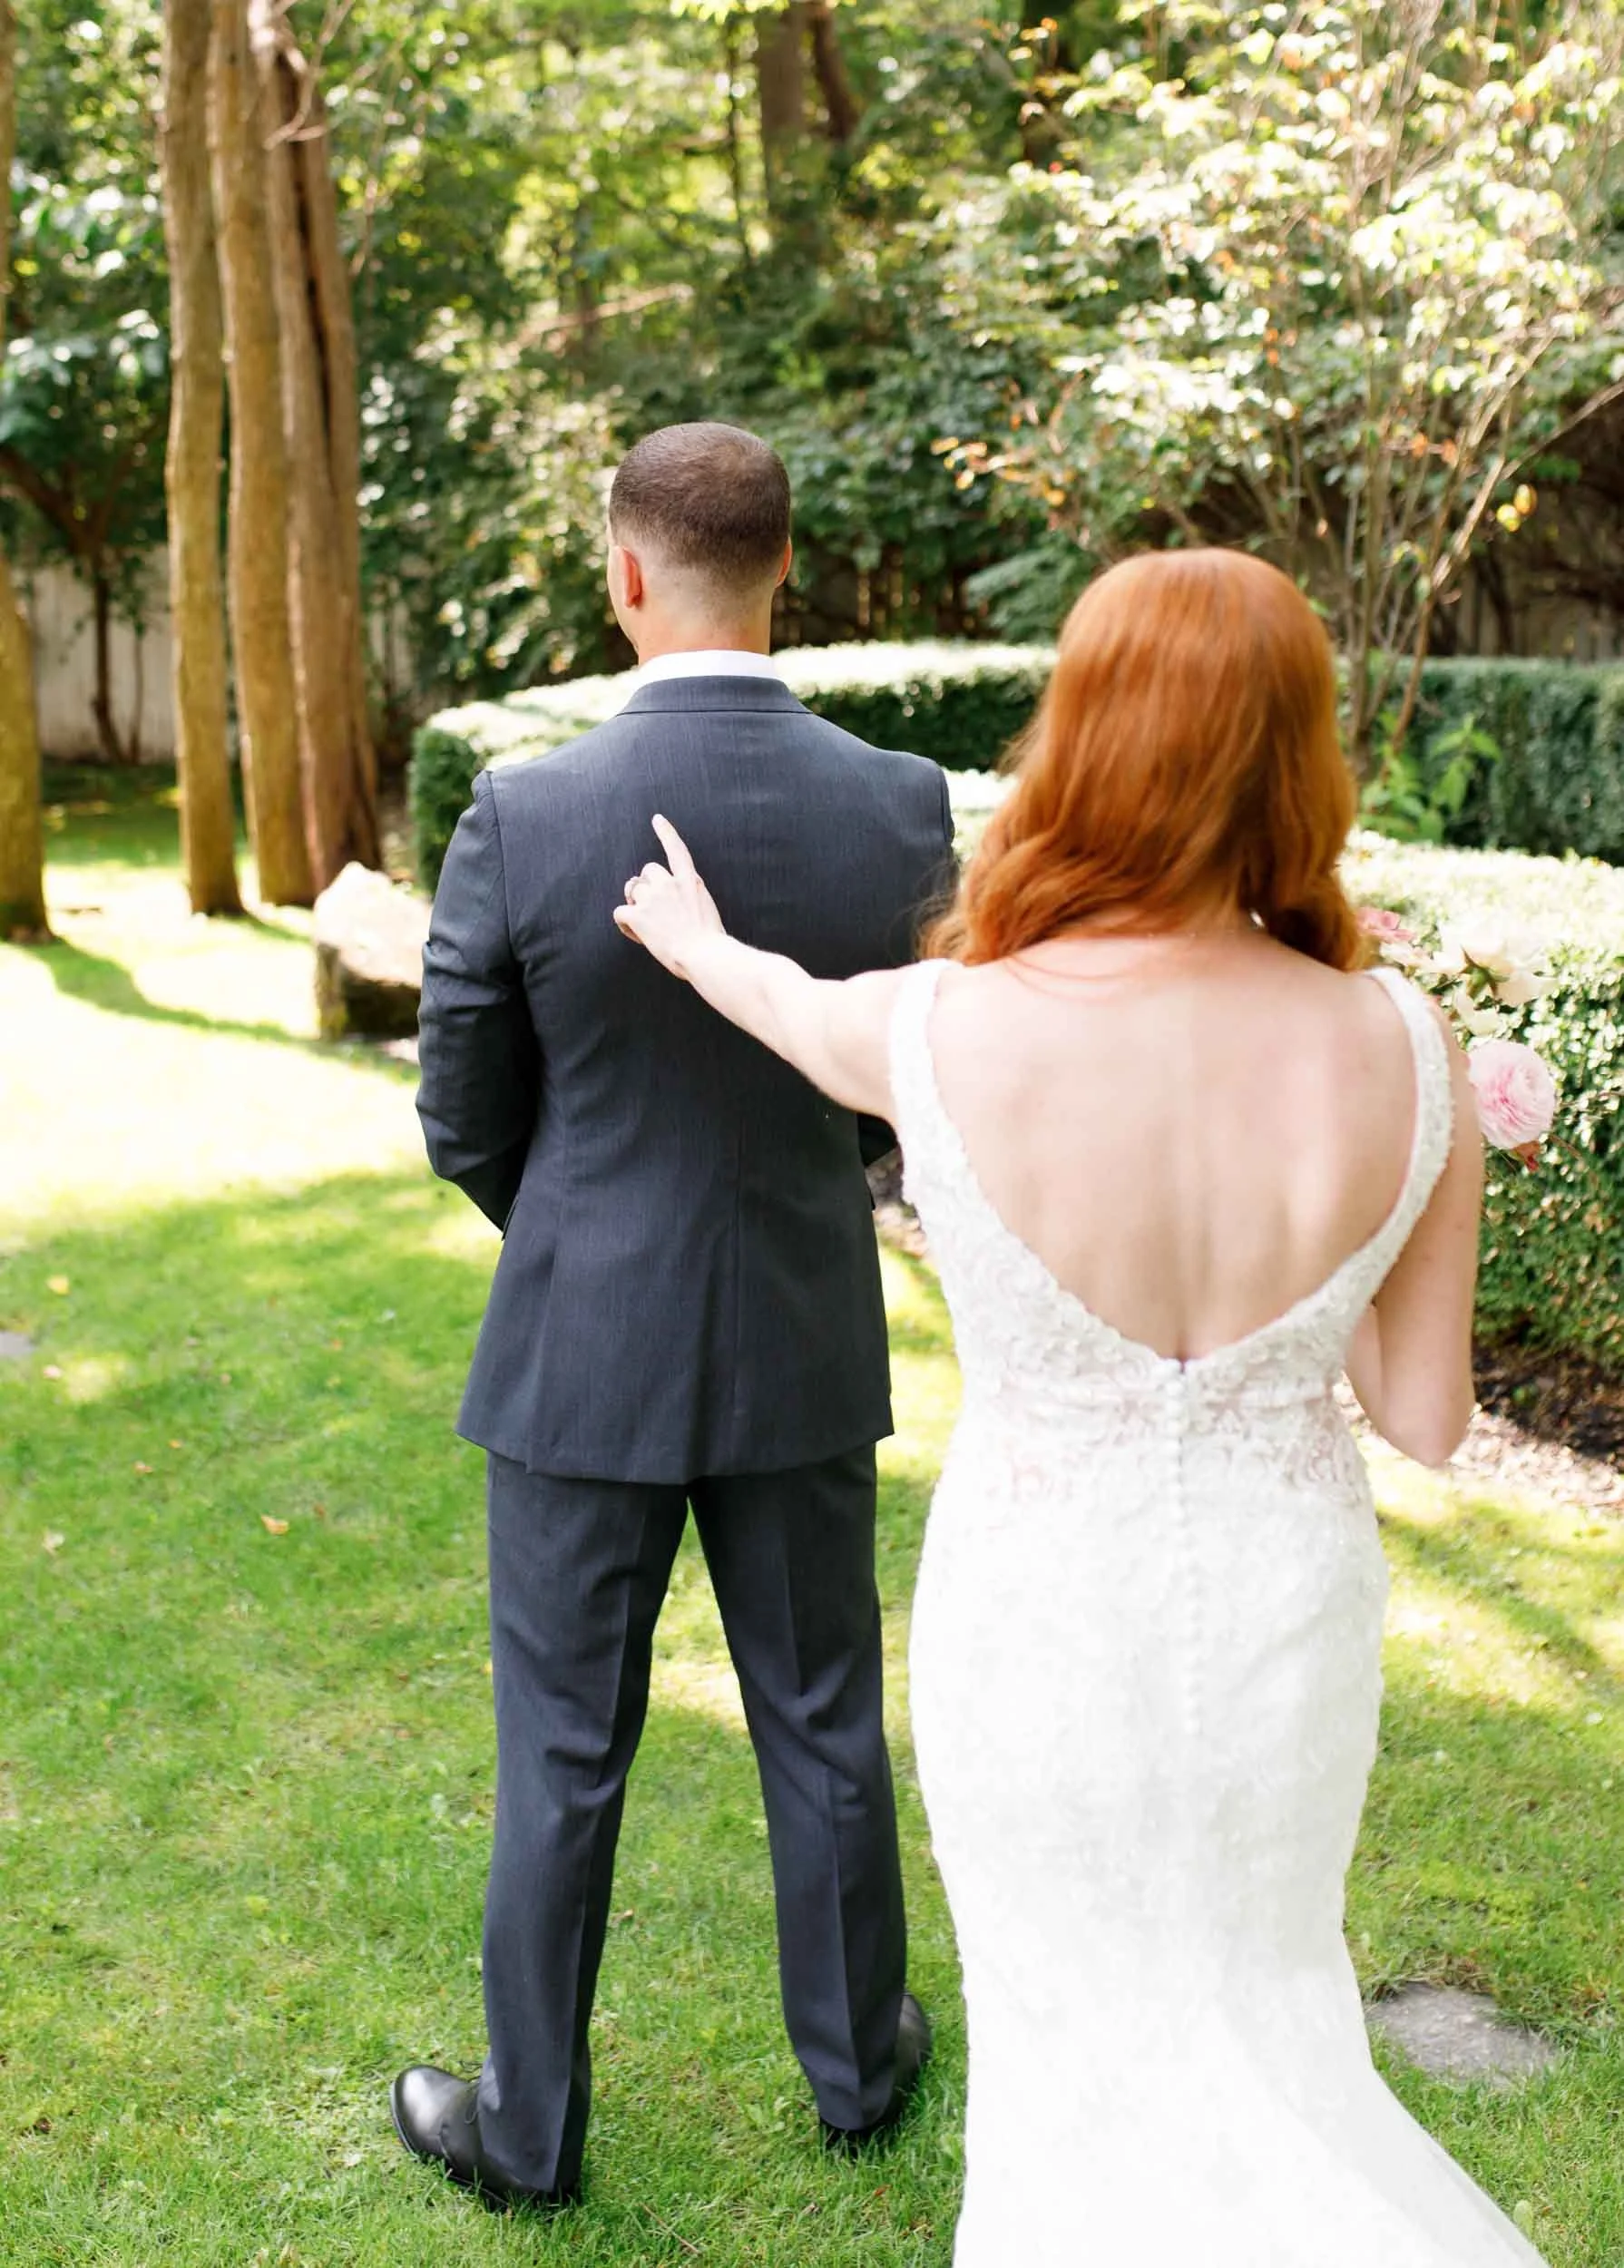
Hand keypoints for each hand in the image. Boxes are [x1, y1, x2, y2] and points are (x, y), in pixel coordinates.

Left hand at [613, 815, 725, 978]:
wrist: (705, 955)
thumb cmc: (711, 940)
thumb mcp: (707, 908)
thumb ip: (690, 898)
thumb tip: (674, 906)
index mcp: (690, 881)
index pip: (676, 850)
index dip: (666, 833)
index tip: (657, 819)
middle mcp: (670, 884)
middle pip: (647, 872)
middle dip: (647, 886)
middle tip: (652, 908)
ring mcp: (653, 898)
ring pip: (633, 890)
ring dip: (636, 904)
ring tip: (648, 925)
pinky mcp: (638, 915)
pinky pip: (620, 912)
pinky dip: (625, 923)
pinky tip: (637, 934)